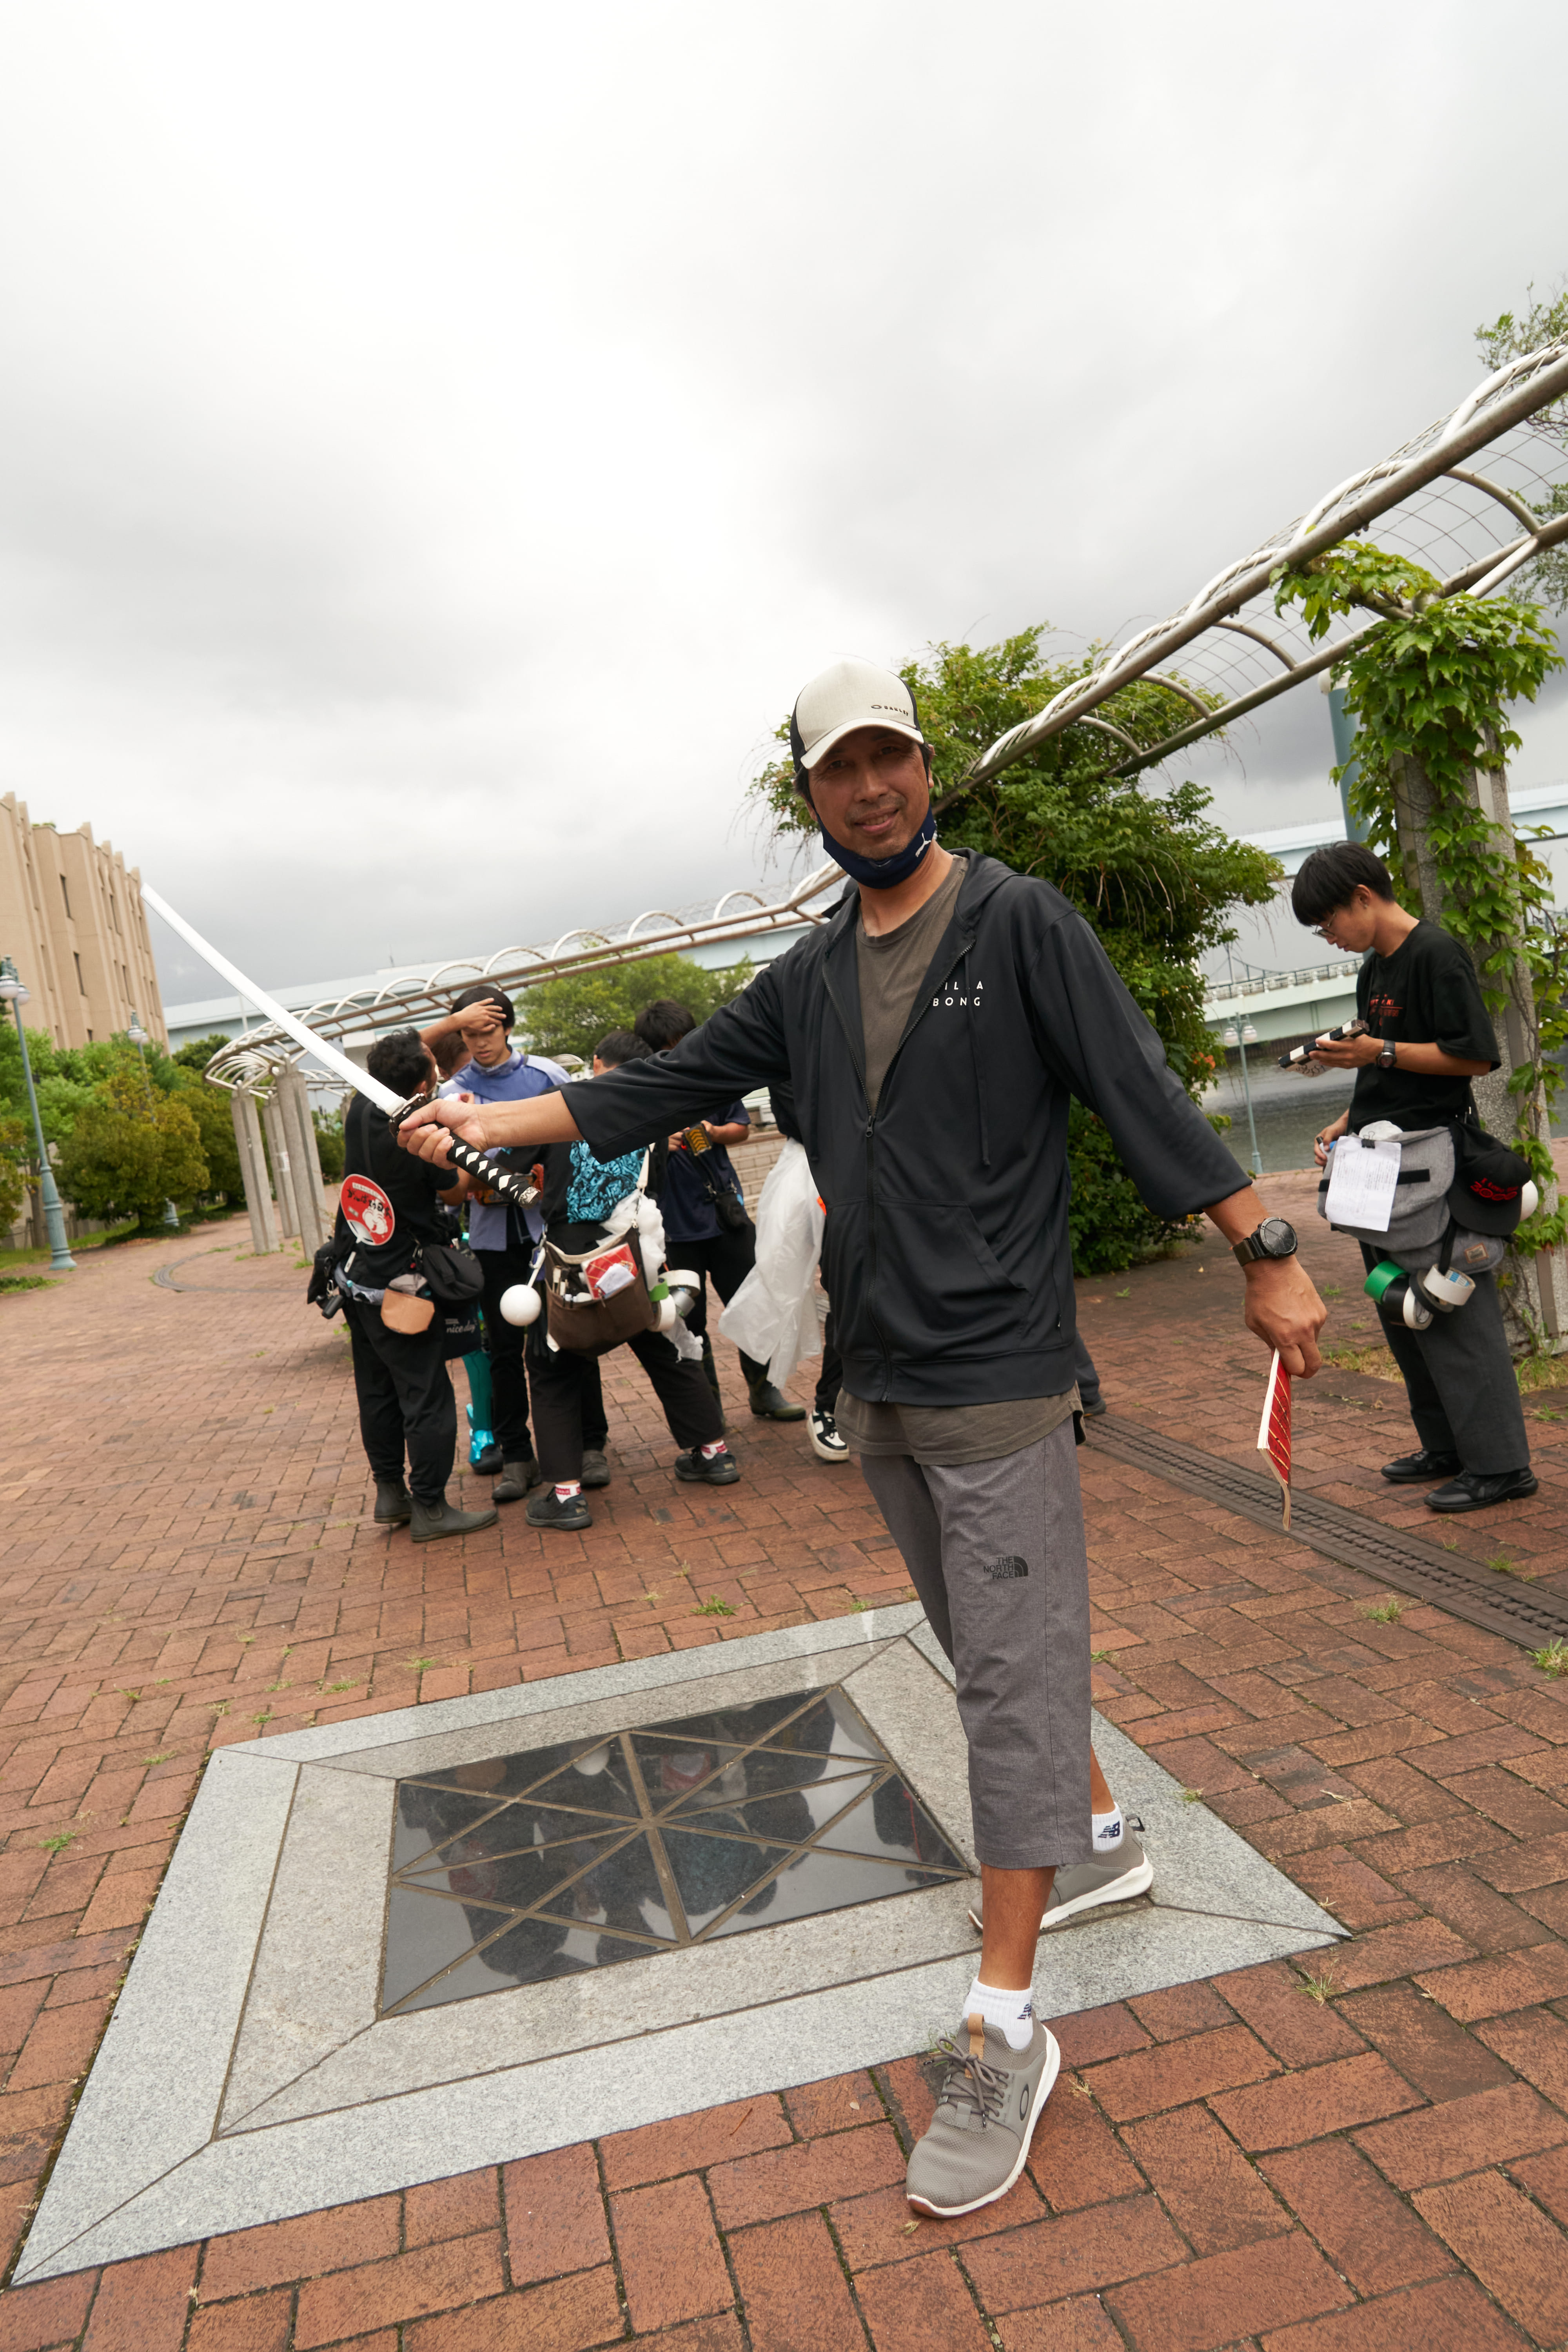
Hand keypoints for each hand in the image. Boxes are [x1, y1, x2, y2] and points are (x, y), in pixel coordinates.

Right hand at [397, 1096, 493, 1168]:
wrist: (479, 1121)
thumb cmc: (460, 1113)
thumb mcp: (436, 1107)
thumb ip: (417, 1116)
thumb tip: (401, 1126)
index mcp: (422, 1132)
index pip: (404, 1140)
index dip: (405, 1135)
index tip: (412, 1126)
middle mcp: (427, 1144)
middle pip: (411, 1148)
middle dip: (420, 1135)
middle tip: (434, 1126)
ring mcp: (437, 1154)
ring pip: (423, 1154)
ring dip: (434, 1140)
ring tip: (447, 1131)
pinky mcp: (447, 1162)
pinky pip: (436, 1159)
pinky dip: (441, 1148)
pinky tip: (450, 1141)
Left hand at [1241, 1257, 1326, 1377]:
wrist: (1273, 1268)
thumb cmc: (1259, 1296)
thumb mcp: (1255, 1323)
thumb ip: (1269, 1344)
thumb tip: (1280, 1359)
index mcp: (1285, 1337)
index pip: (1298, 1368)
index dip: (1293, 1372)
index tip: (1288, 1370)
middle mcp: (1304, 1331)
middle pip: (1314, 1364)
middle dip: (1307, 1370)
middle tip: (1298, 1366)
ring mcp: (1316, 1321)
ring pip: (1314, 1344)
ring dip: (1304, 1343)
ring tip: (1289, 1325)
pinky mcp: (1322, 1311)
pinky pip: (1316, 1328)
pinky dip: (1307, 1328)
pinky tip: (1295, 1313)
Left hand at [1309, 1032, 1381, 1068]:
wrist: (1375, 1052)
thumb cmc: (1365, 1041)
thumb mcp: (1355, 1035)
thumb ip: (1343, 1034)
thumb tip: (1332, 1033)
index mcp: (1350, 1045)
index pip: (1333, 1045)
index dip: (1324, 1043)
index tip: (1317, 1041)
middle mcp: (1348, 1054)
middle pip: (1330, 1055)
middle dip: (1319, 1054)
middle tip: (1310, 1053)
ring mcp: (1348, 1061)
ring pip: (1332, 1061)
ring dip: (1321, 1059)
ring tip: (1313, 1057)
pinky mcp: (1348, 1066)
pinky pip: (1336, 1065)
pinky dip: (1328, 1063)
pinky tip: (1322, 1062)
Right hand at [1314, 1111, 1350, 1167]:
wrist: (1346, 1126)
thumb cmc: (1337, 1127)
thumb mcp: (1331, 1131)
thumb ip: (1327, 1139)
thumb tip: (1325, 1149)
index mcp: (1318, 1141)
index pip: (1316, 1151)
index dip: (1319, 1155)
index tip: (1325, 1158)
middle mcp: (1322, 1146)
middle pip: (1318, 1157)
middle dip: (1321, 1161)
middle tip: (1327, 1162)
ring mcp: (1328, 1150)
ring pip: (1324, 1159)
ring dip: (1327, 1162)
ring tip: (1332, 1163)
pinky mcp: (1333, 1152)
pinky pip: (1331, 1159)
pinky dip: (1332, 1162)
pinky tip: (1335, 1163)